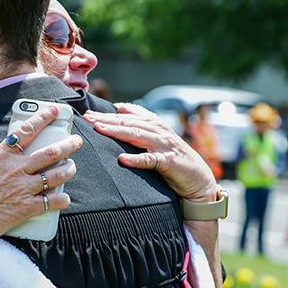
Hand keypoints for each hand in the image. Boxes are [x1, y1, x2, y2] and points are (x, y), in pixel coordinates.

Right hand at [0, 105, 82, 244]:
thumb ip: (5, 159)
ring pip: (56, 174)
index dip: (43, 118)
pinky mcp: (27, 208)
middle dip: (68, 144)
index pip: (27, 130)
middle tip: (76, 141)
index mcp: (2, 155)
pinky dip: (62, 199)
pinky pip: (52, 201)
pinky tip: (65, 198)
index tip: (55, 111)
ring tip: (72, 167)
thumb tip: (22, 154)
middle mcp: (15, 169)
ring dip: (69, 169)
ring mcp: (23, 188)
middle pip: (50, 152)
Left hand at [83, 103, 216, 202]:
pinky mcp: (170, 163)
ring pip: (137, 136)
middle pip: (129, 123)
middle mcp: (159, 131)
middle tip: (87, 118)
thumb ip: (140, 122)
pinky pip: (151, 160)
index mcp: (154, 124)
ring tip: (99, 129)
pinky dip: (137, 159)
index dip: (107, 114)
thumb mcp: (157, 137)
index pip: (127, 116)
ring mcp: (165, 146)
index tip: (87, 113)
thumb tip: (120, 106)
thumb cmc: (174, 158)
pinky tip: (122, 160)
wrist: (199, 180)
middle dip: (106, 120)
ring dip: (117, 132)